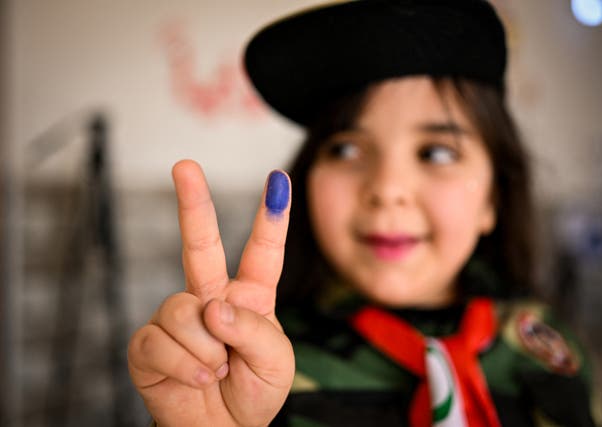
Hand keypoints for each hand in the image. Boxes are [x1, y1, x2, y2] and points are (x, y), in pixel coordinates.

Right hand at [128, 160, 293, 426]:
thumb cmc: (254, 393)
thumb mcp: (276, 362)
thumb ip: (254, 329)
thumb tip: (213, 306)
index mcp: (250, 298)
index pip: (262, 252)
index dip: (272, 217)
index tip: (278, 180)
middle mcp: (211, 299)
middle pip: (200, 245)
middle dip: (193, 203)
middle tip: (185, 165)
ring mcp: (178, 319)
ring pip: (183, 308)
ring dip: (206, 348)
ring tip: (217, 370)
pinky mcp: (149, 344)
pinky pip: (160, 341)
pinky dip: (185, 366)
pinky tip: (196, 378)